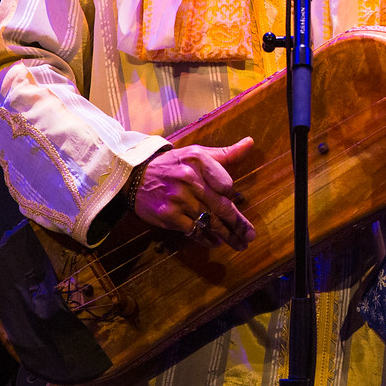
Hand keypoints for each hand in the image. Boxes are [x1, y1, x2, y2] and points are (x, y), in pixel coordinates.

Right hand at [133, 137, 256, 250]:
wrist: (135, 176)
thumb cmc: (173, 165)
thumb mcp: (197, 153)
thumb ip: (225, 153)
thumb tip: (250, 142)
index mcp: (198, 161)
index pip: (226, 184)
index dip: (232, 194)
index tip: (238, 201)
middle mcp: (189, 179)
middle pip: (221, 206)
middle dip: (238, 224)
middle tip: (250, 236)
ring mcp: (178, 199)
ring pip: (209, 221)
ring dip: (226, 235)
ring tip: (240, 244)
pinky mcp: (168, 215)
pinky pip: (193, 230)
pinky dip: (206, 238)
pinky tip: (216, 243)